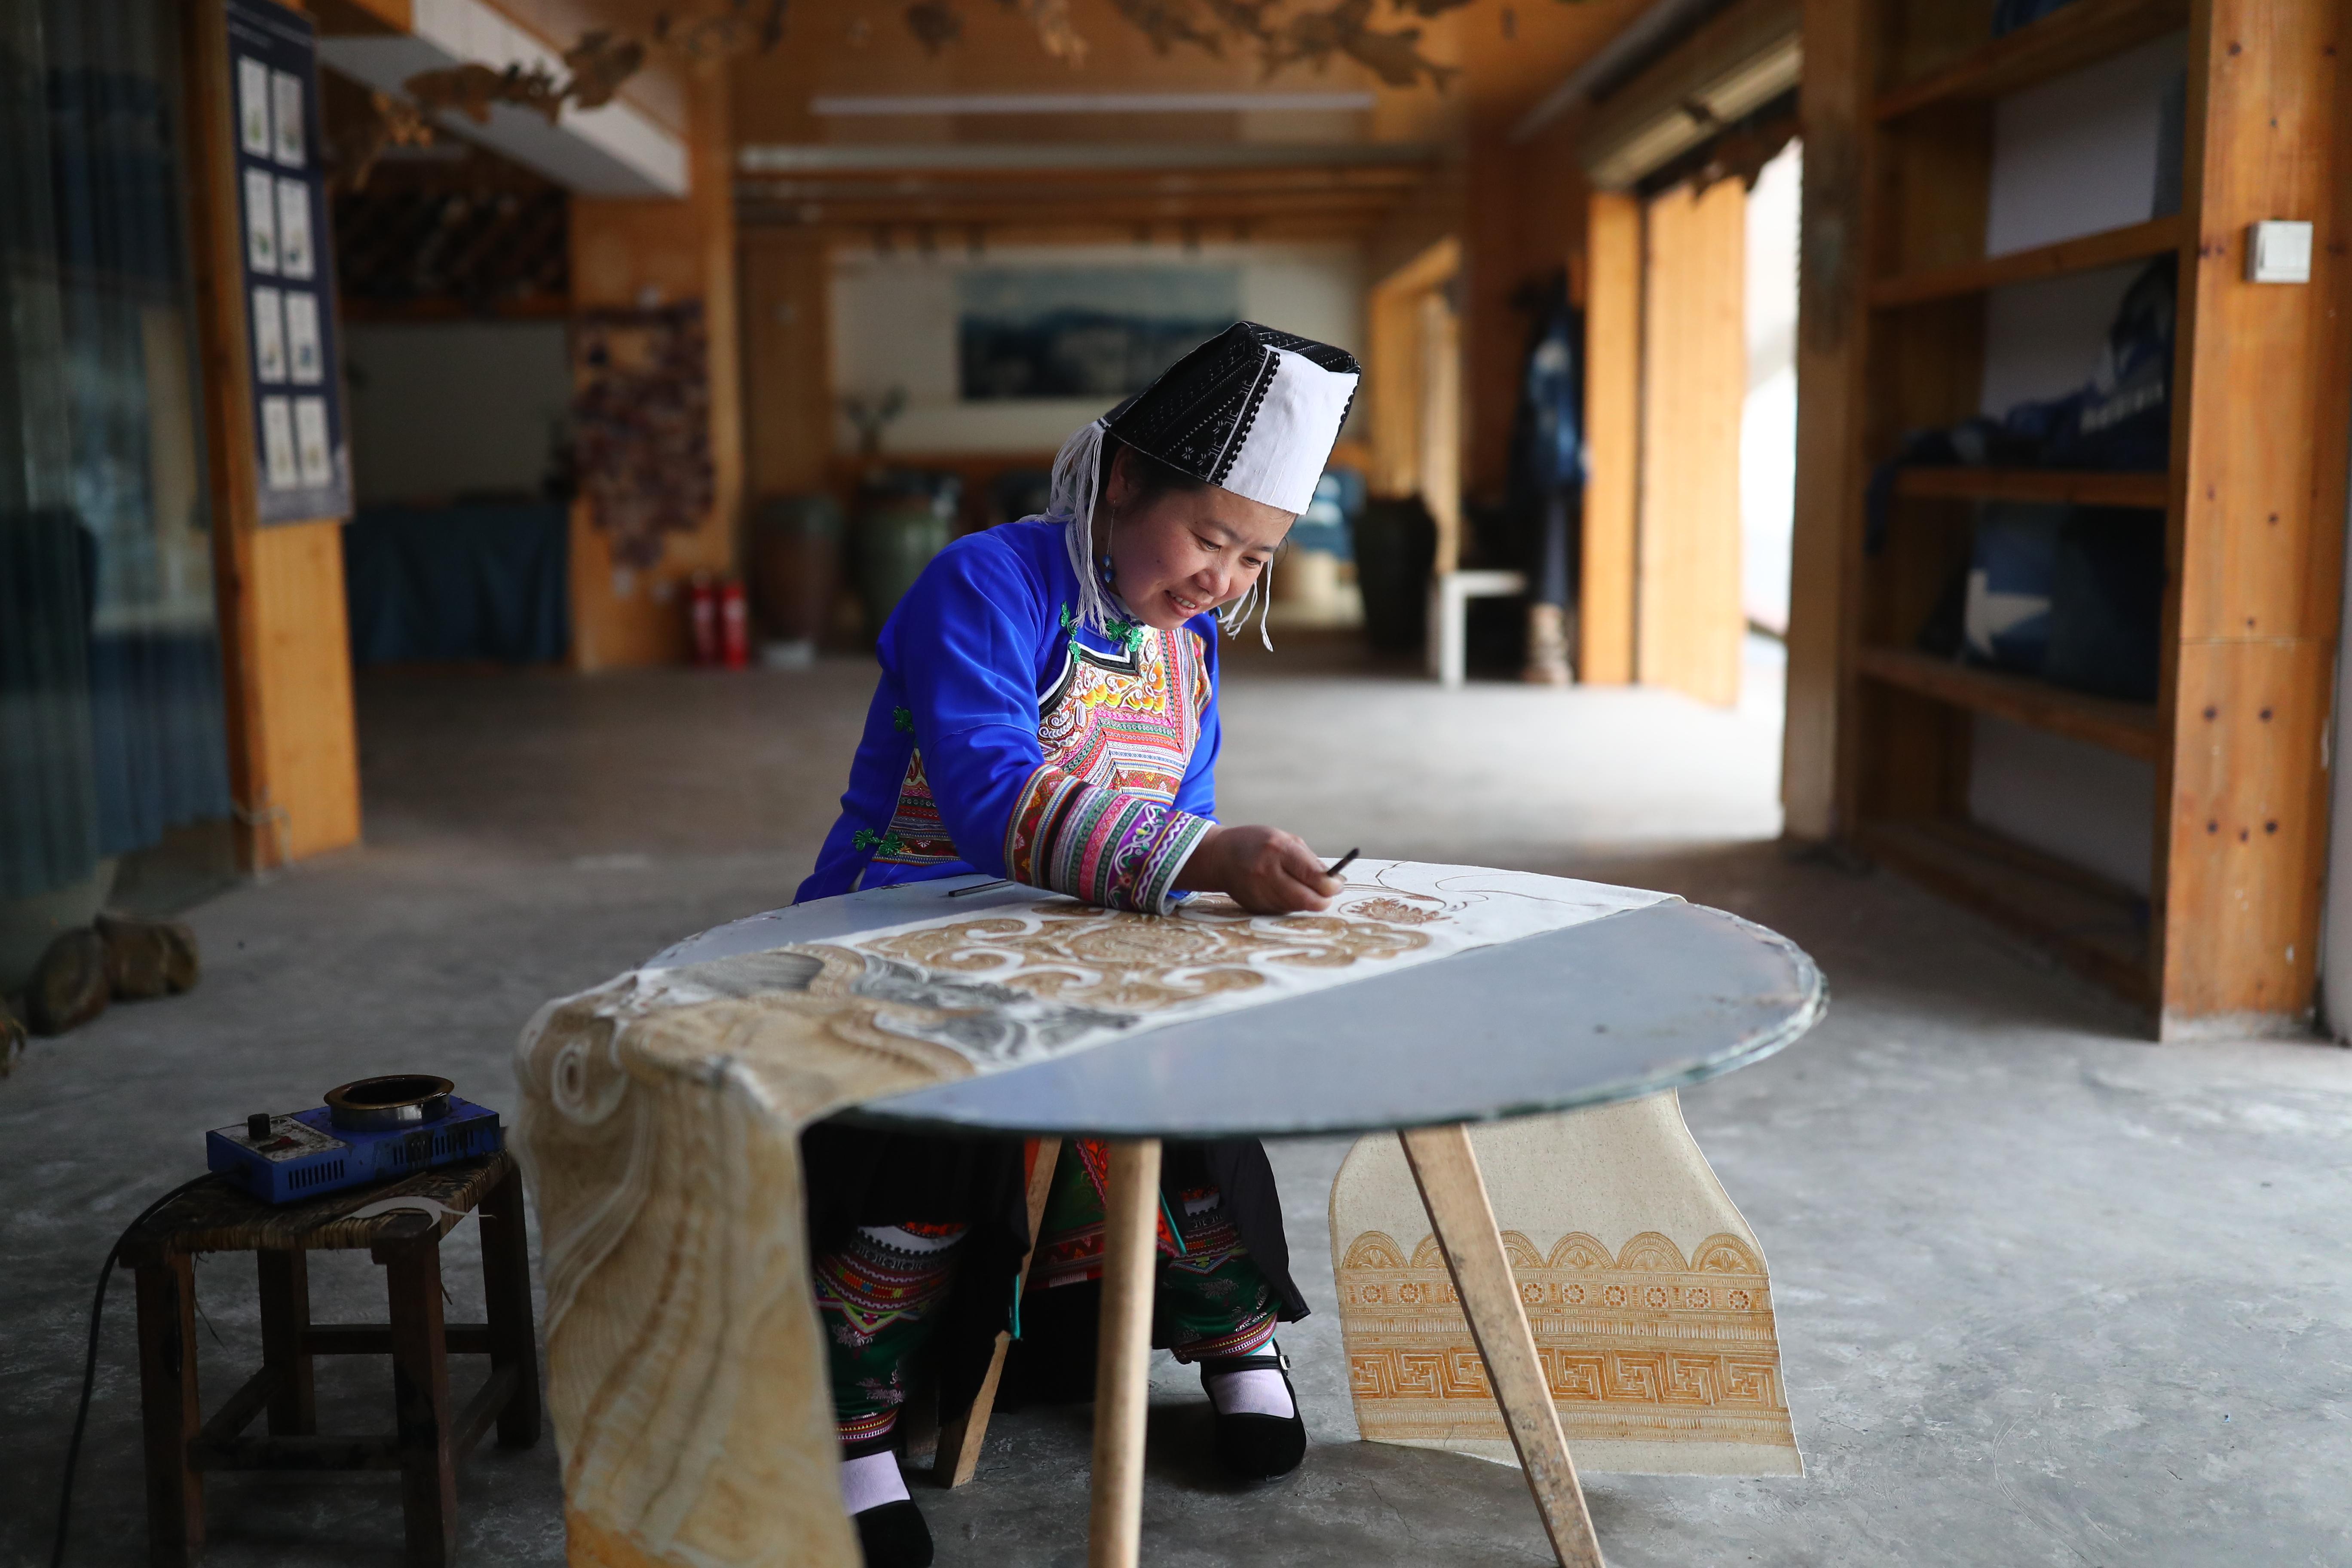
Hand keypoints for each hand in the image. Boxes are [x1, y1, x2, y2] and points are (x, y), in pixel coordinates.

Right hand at [1175, 825, 1340, 913]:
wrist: (1219, 856)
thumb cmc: (1258, 844)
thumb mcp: (1285, 840)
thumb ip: (1309, 861)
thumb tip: (1335, 882)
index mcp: (1278, 850)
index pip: (1314, 876)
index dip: (1331, 885)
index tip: (1337, 885)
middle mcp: (1267, 872)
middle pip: (1307, 899)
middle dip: (1323, 899)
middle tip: (1328, 894)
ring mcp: (1259, 892)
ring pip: (1296, 907)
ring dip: (1306, 901)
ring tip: (1302, 887)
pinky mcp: (1254, 906)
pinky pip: (1282, 910)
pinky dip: (1289, 904)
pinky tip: (1283, 891)